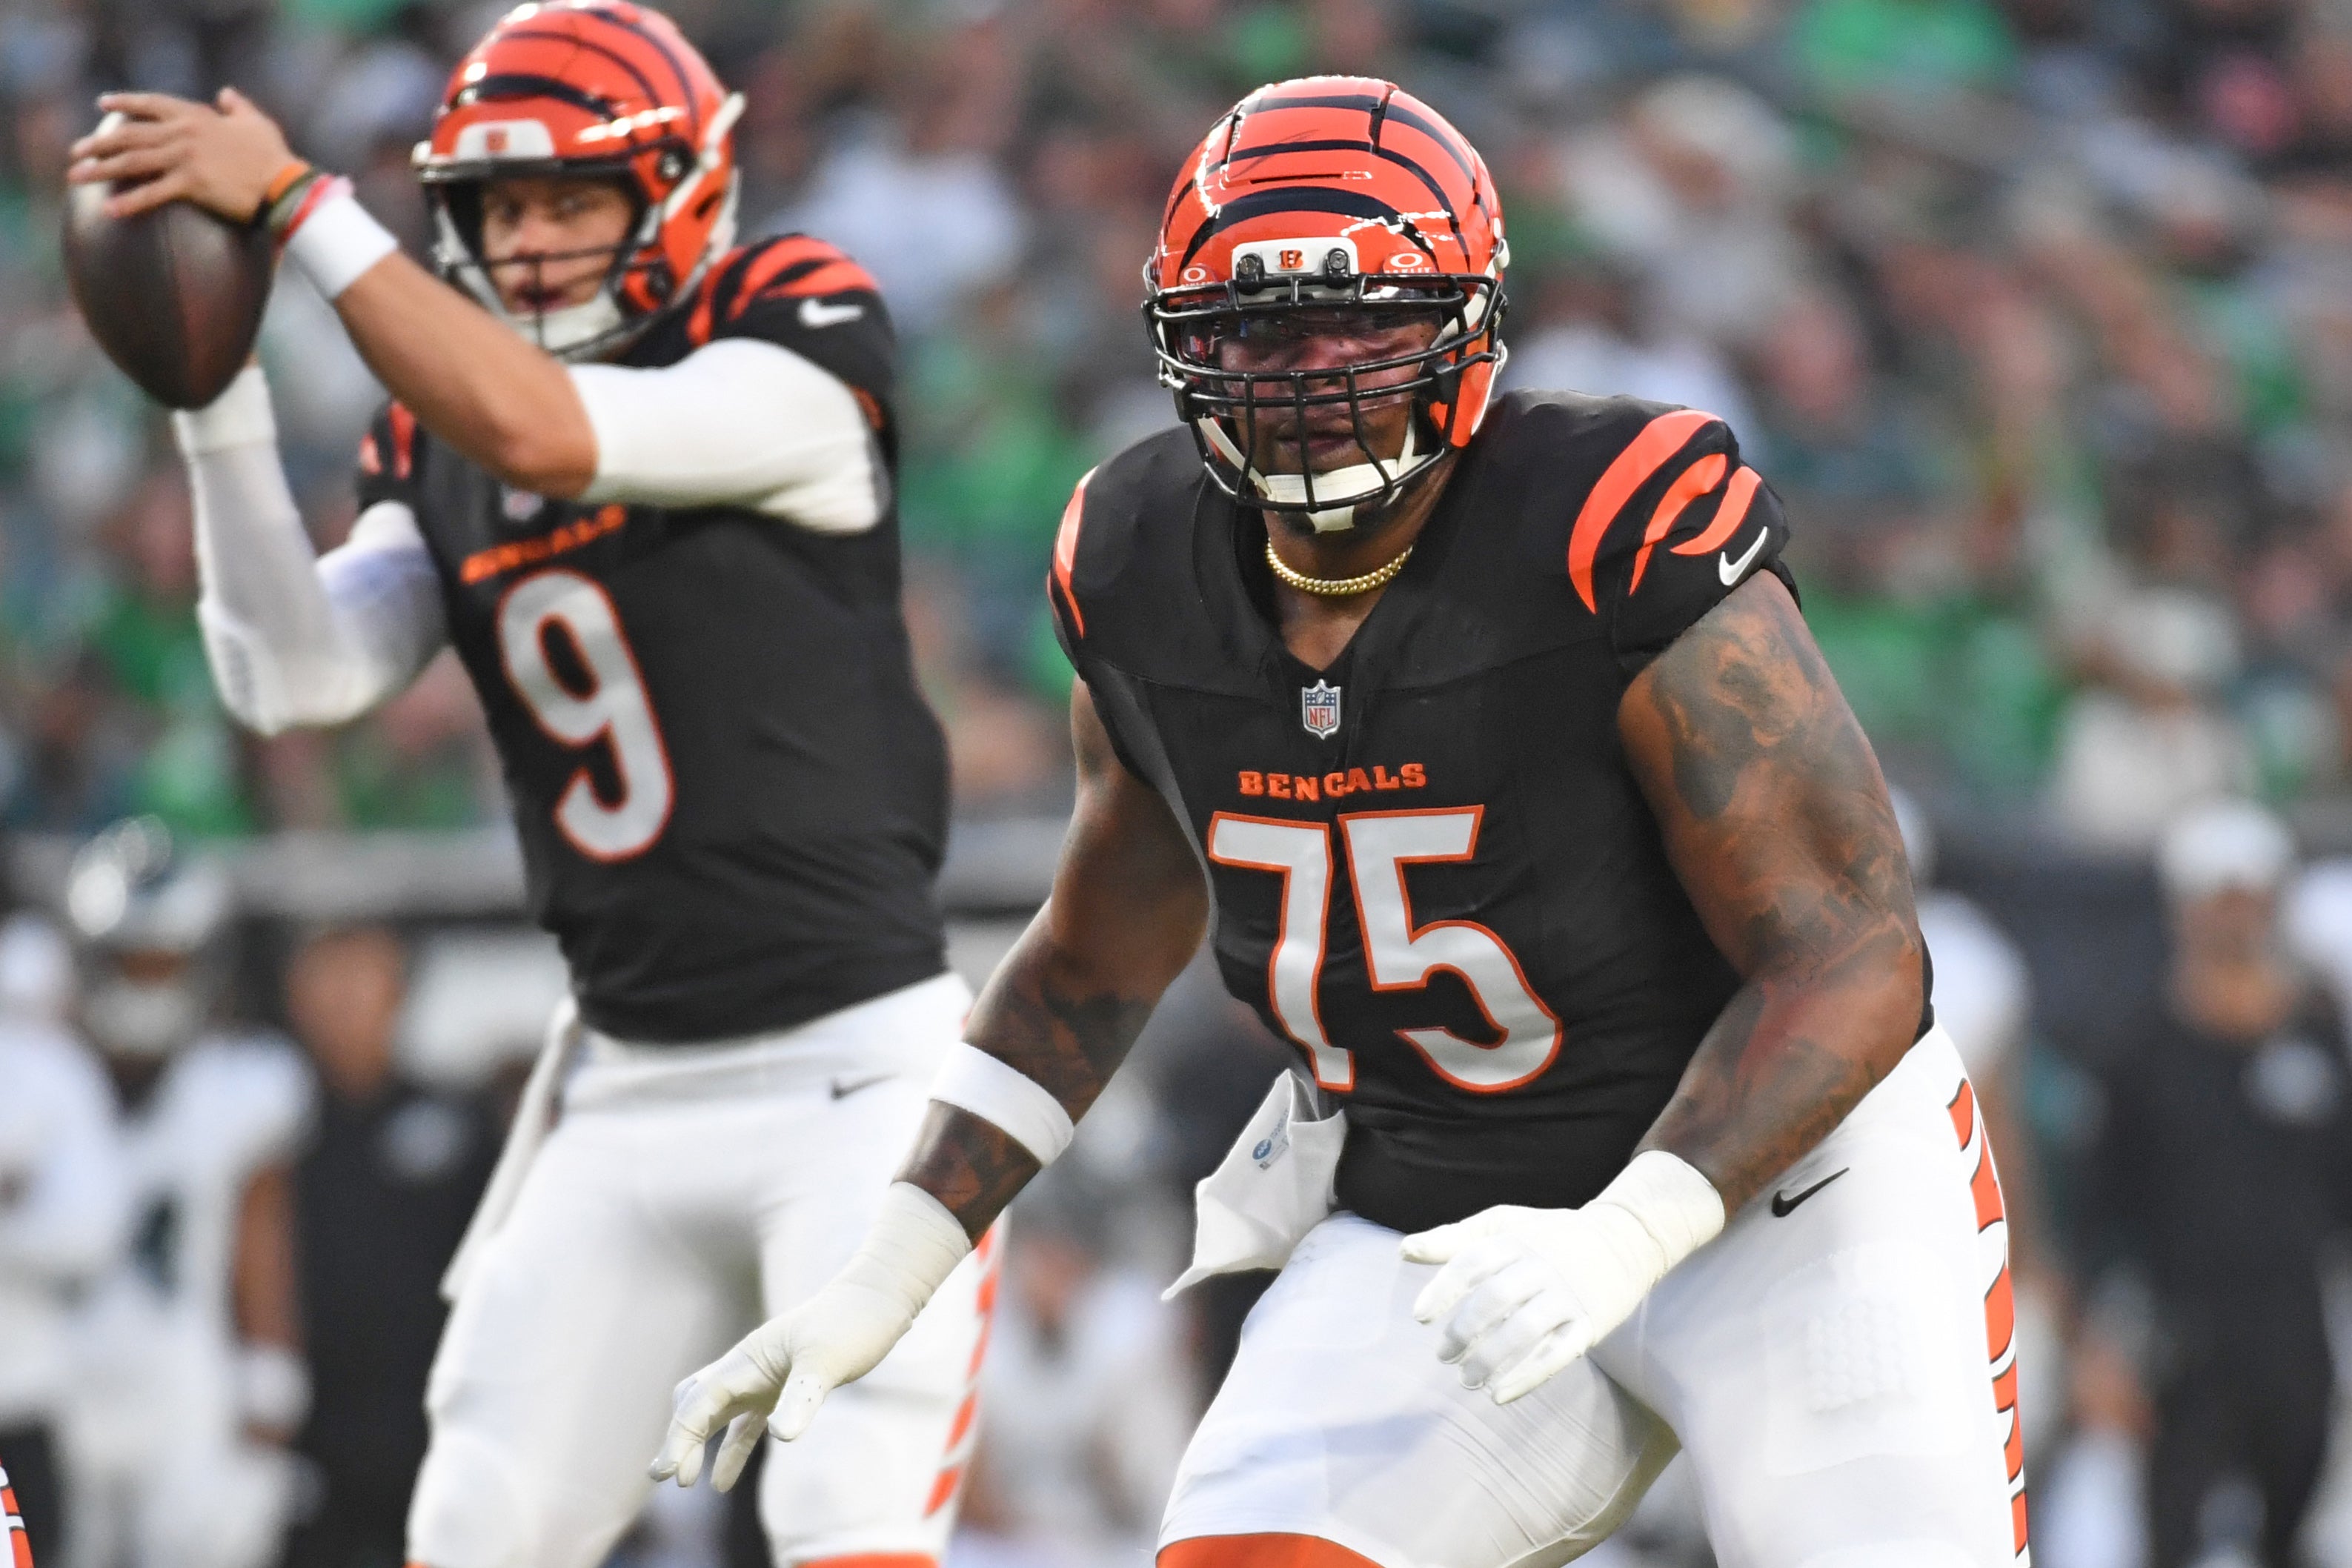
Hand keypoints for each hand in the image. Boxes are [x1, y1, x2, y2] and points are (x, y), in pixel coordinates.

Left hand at [67, 89, 296, 222]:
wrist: (285, 184)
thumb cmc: (275, 157)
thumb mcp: (257, 122)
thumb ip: (238, 106)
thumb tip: (226, 93)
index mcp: (197, 116)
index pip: (151, 105)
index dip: (125, 103)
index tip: (102, 105)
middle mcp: (184, 133)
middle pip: (130, 136)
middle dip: (98, 144)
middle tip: (76, 153)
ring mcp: (185, 158)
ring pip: (132, 161)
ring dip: (100, 169)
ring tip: (76, 177)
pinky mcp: (191, 184)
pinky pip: (153, 194)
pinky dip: (130, 202)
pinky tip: (110, 211)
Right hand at [648, 1273, 922, 1491]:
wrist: (878, 1299)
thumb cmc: (852, 1323)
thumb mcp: (828, 1360)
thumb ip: (802, 1397)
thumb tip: (779, 1435)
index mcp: (747, 1359)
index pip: (700, 1403)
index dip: (681, 1438)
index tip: (670, 1475)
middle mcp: (747, 1367)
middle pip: (697, 1405)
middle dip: (678, 1439)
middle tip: (667, 1477)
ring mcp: (764, 1378)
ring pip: (715, 1414)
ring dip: (697, 1444)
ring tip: (681, 1480)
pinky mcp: (783, 1389)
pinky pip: (745, 1424)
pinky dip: (731, 1451)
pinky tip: (723, 1483)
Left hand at [1402, 1200, 1671, 1403]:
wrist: (1627, 1236)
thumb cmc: (1550, 1233)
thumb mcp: (1504, 1224)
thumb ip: (1454, 1239)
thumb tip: (1404, 1252)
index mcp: (1517, 1240)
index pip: (1473, 1263)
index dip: (1444, 1290)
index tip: (1420, 1317)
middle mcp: (1542, 1266)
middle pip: (1495, 1299)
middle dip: (1464, 1331)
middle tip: (1443, 1356)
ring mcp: (1568, 1296)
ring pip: (1524, 1330)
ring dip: (1491, 1359)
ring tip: (1467, 1380)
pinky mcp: (1590, 1324)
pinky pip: (1559, 1354)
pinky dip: (1528, 1377)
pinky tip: (1501, 1394)